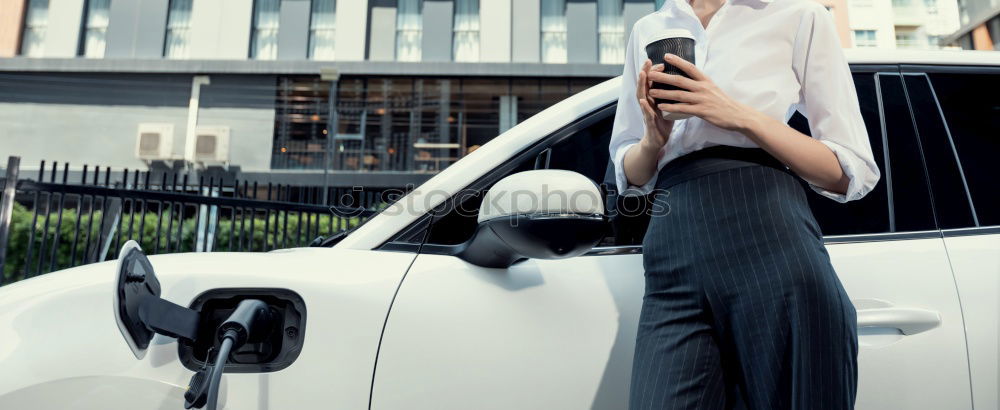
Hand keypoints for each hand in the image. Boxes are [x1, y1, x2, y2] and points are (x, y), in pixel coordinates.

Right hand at [636, 59, 673, 153]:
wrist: (658, 140)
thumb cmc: (663, 121)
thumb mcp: (666, 105)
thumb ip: (668, 94)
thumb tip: (679, 81)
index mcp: (653, 98)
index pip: (652, 81)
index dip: (654, 71)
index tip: (660, 61)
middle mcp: (647, 103)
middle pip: (645, 85)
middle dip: (645, 72)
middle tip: (647, 61)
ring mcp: (646, 112)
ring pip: (641, 96)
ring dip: (641, 85)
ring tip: (642, 74)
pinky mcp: (649, 123)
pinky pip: (646, 114)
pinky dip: (644, 107)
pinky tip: (643, 100)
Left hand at [648, 53, 763, 133]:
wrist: (737, 115)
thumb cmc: (723, 102)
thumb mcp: (713, 88)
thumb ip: (701, 83)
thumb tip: (690, 78)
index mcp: (706, 80)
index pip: (690, 67)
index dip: (678, 61)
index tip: (666, 55)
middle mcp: (703, 88)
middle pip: (679, 80)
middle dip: (663, 77)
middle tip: (650, 74)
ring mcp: (702, 99)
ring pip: (679, 95)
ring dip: (663, 92)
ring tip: (651, 91)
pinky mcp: (701, 111)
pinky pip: (683, 109)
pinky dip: (671, 107)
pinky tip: (661, 107)